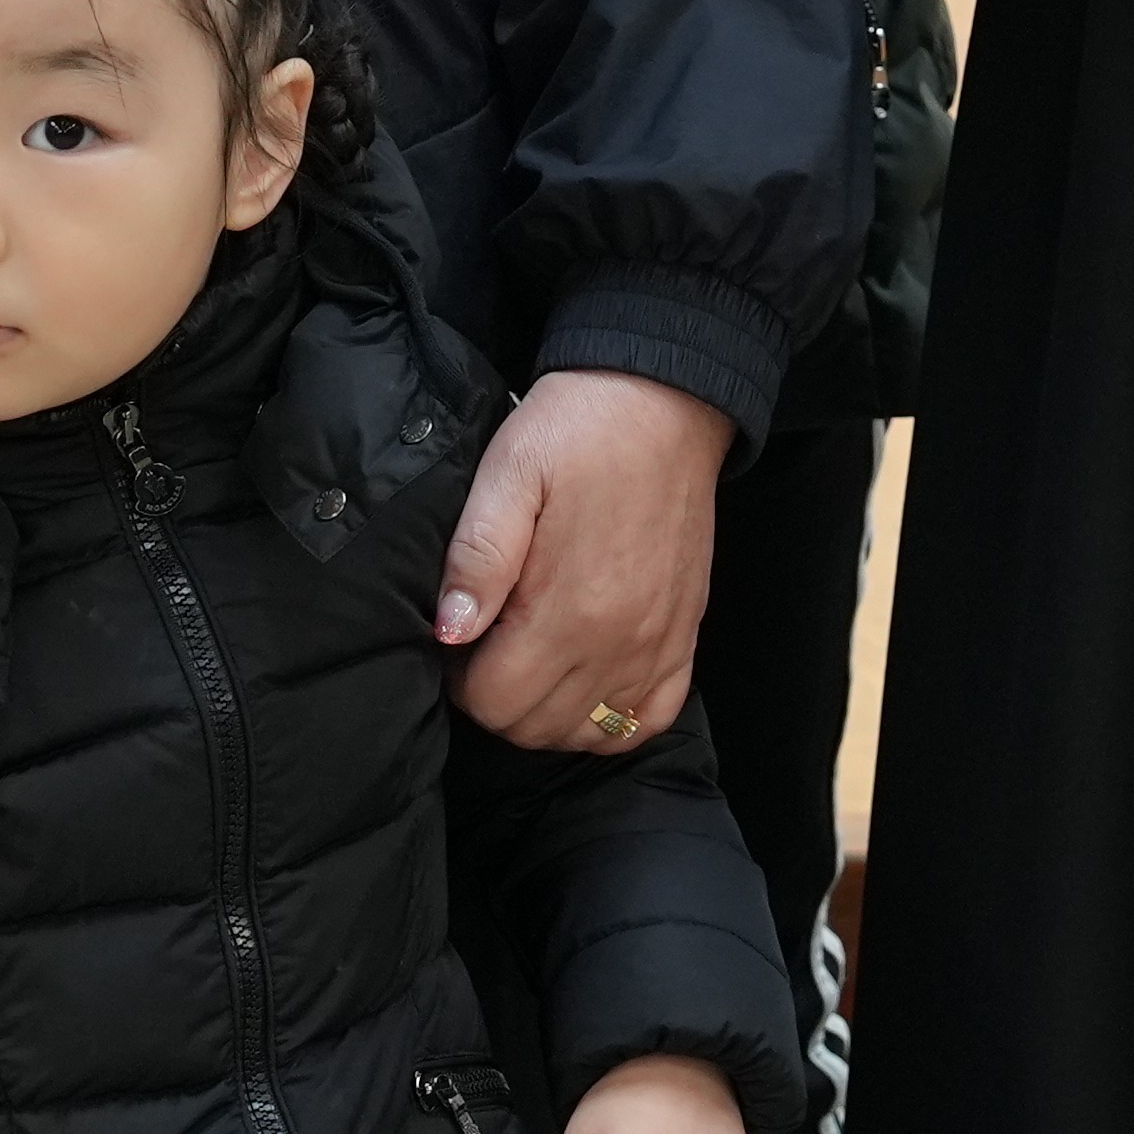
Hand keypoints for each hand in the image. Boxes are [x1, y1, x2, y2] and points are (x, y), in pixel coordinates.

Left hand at [438, 367, 722, 753]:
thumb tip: (449, 633)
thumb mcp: (508, 473)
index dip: (461, 679)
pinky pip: (649, 718)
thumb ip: (477, 557)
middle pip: (536, 728)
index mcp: (568, 608)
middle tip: (489, 643)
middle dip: (498, 698)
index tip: (461, 638)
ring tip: (531, 658)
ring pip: (588, 733)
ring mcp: (657, 644)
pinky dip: (612, 718)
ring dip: (548, 713)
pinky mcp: (684, 635)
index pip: (494, 703)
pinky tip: (586, 680)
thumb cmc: (577, 432)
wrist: (662, 400)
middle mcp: (619, 642)